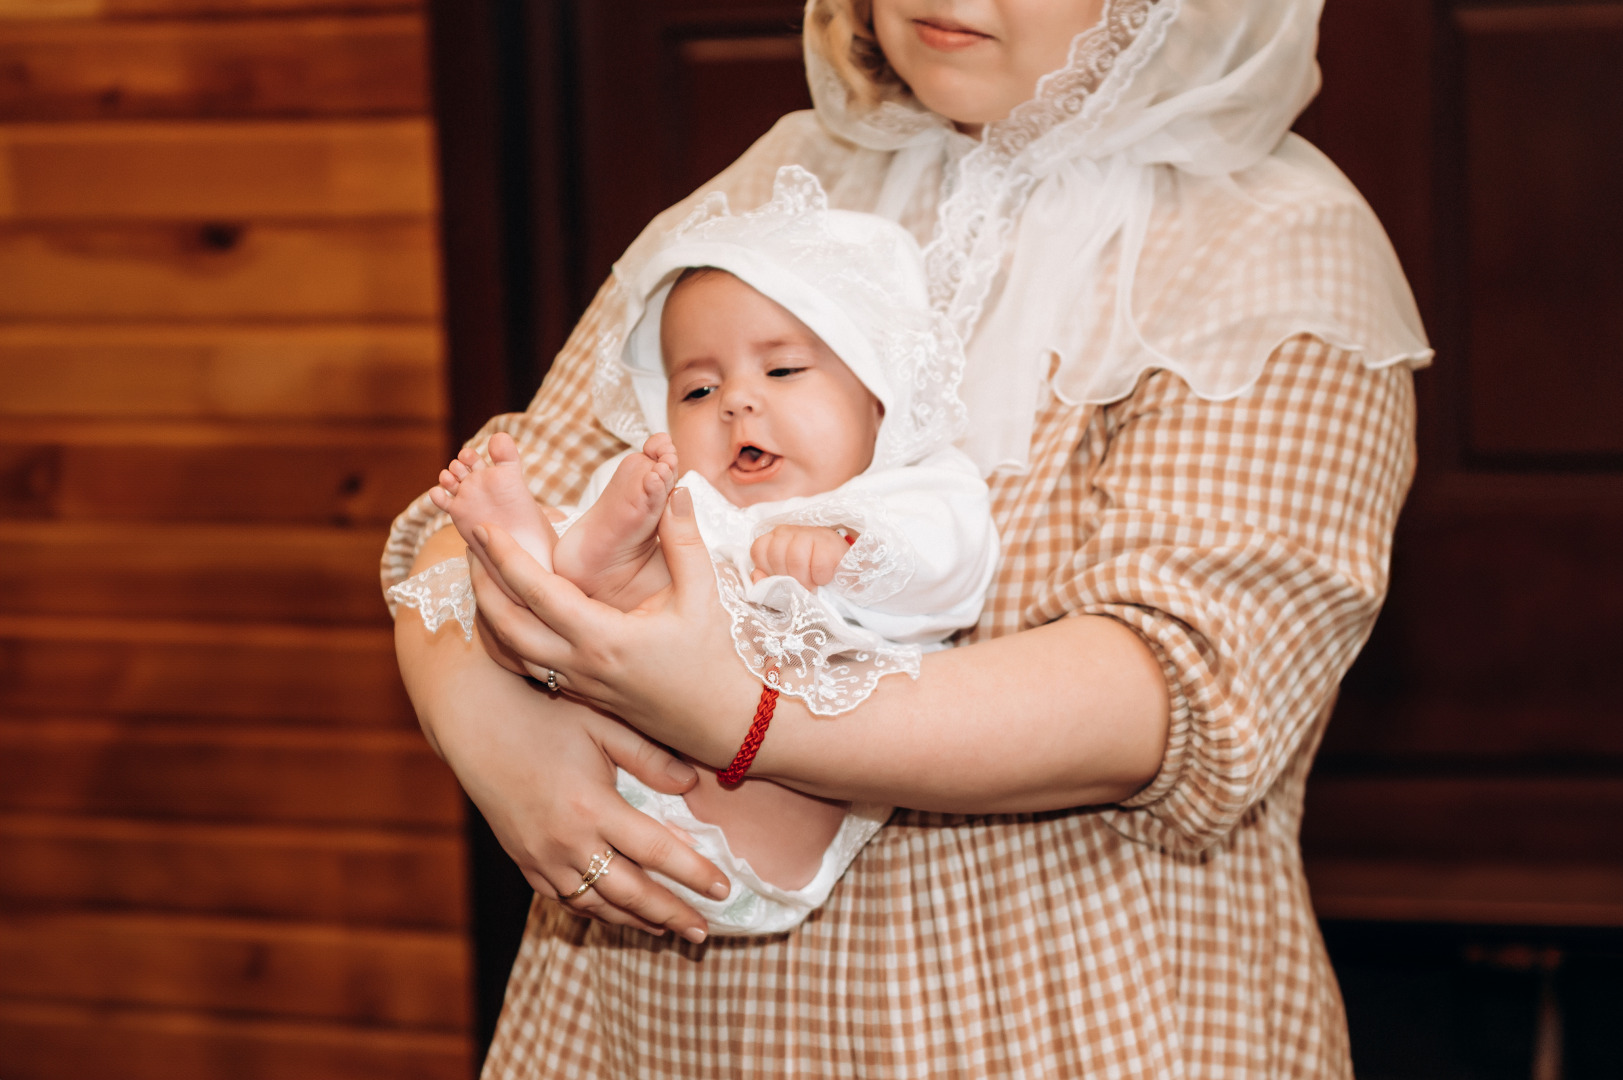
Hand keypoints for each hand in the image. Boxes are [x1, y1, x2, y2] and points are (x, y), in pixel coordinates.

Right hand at [395, 543, 730, 941]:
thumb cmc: (543, 712)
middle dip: (671, 914)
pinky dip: (595, 910)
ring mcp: (540, 856)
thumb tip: (693, 785)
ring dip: (635, 920)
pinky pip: (564, 898)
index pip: (656, 852)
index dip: (693, 874)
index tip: (723, 890)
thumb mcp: (602, 723)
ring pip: (595, 904)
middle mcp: (565, 841)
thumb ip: (649, 757)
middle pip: (629, 893)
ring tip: (668, 930)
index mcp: (591, 807)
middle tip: (703, 932)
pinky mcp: (523, 860)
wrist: (474, 719)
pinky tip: (617, 912)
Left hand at [468, 487, 763, 769]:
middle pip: (507, 624)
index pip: (539, 592)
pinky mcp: (582, 693)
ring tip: (481, 573)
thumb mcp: (704, 596)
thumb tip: (677, 490)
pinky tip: (509, 611)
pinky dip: (509, 636)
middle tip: (469, 543)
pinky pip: (529, 663)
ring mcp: (578, 683)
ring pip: (512, 649)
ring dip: (490, 611)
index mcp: (605, 638)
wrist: (722, 724)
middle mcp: (582, 664)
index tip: (484, 527)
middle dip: (481, 582)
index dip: (506, 557)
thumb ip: (684, 541)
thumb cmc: (715, 660)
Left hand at [749, 524, 852, 587]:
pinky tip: (825, 578)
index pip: (759, 549)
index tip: (781, 580)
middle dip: (787, 577)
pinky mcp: (831, 542)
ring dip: (804, 579)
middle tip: (799, 586)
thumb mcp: (786, 580)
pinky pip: (819, 563)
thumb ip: (768, 580)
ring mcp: (811, 533)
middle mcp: (789, 532)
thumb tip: (757, 577)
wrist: (846, 573)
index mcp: (774, 539)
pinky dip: (821, 577)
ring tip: (812, 586)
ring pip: (795, 557)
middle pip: (776, 554)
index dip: (768, 570)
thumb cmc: (810, 577)